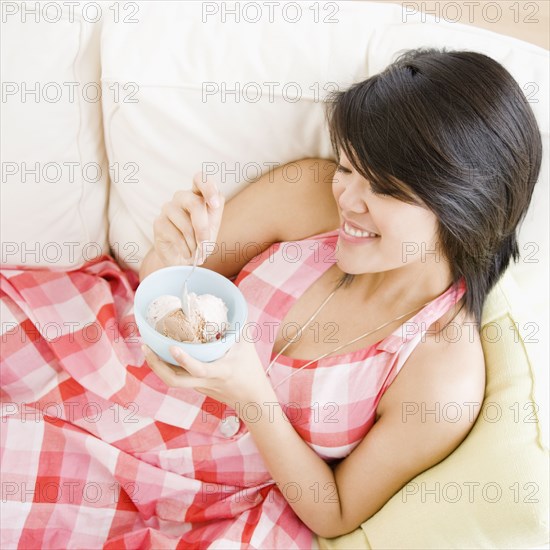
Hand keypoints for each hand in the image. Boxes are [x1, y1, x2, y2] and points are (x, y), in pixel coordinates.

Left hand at [141, 339, 273, 412]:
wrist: (251, 400)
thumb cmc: (251, 372)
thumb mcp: (248, 348)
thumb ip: (241, 327)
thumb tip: (238, 306)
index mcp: (219, 371)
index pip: (198, 369)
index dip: (184, 360)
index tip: (171, 347)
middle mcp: (205, 381)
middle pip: (174, 380)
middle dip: (156, 365)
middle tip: (146, 347)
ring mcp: (198, 386)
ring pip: (171, 380)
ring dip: (156, 366)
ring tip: (147, 348)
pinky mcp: (196, 387)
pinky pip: (177, 378)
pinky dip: (166, 367)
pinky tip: (160, 354)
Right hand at [152, 172, 224, 266]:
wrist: (181, 258)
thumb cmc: (199, 240)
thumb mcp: (212, 227)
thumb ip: (215, 214)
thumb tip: (216, 203)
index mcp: (197, 194)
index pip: (200, 178)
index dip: (208, 187)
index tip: (215, 204)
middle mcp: (182, 197)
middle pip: (195, 203)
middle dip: (203, 228)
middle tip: (205, 245)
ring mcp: (168, 208)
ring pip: (186, 223)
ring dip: (195, 243)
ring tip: (196, 252)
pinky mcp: (158, 222)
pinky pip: (176, 235)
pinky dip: (186, 248)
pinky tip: (187, 253)